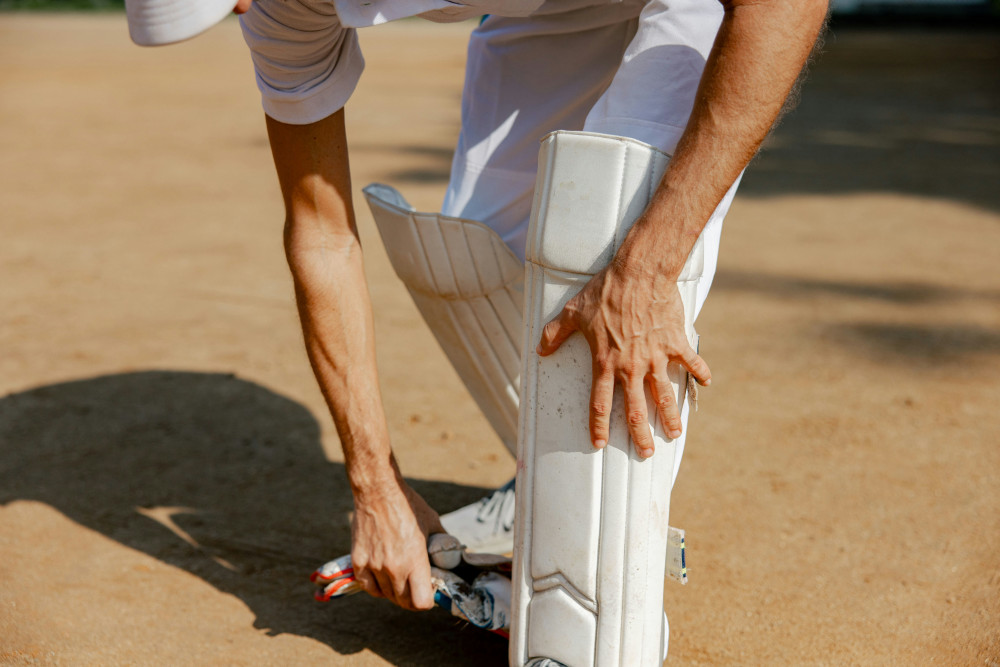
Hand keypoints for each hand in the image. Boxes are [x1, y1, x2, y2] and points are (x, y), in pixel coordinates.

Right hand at [350, 479, 444, 610]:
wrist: (378, 492)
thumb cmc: (407, 505)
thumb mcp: (432, 522)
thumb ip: (442, 542)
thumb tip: (452, 554)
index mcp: (415, 560)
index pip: (421, 602)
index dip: (427, 601)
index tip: (429, 593)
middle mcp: (394, 568)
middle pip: (404, 602)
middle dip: (412, 599)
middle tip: (416, 589)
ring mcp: (374, 566)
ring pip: (386, 595)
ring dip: (395, 592)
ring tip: (400, 580)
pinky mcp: (358, 561)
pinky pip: (368, 587)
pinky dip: (376, 587)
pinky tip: (383, 578)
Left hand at [536, 259, 709, 458]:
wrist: (639, 273)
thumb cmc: (604, 291)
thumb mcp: (573, 312)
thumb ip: (555, 333)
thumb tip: (540, 349)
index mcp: (605, 362)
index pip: (599, 402)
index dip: (598, 425)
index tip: (600, 444)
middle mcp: (631, 366)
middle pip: (635, 409)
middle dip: (639, 435)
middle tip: (645, 453)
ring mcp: (655, 356)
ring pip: (664, 395)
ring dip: (669, 417)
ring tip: (674, 434)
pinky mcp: (675, 342)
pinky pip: (691, 362)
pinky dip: (700, 372)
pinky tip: (706, 383)